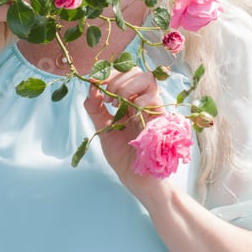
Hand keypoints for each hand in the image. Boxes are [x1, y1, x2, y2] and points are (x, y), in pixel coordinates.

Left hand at [84, 67, 165, 193]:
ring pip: (148, 78)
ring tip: (117, 102)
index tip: (95, 83)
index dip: (110, 73)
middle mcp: (143, 101)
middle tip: (107, 98)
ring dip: (127, 86)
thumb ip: (95, 109)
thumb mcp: (103, 129)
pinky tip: (131, 113)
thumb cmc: (123, 156)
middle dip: (117, 78)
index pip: (124, 74)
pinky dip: (139, 100)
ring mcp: (153, 109)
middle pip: (136, 71)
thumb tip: (90, 87)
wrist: (137, 180)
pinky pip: (154, 98)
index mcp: (130, 101)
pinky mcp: (160, 119)